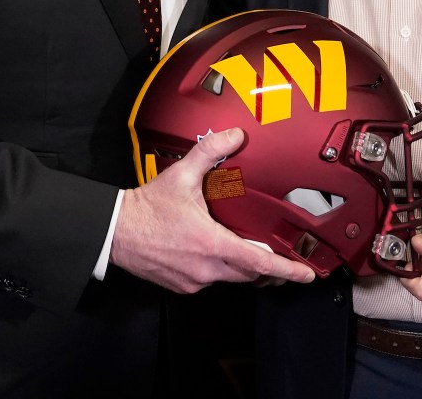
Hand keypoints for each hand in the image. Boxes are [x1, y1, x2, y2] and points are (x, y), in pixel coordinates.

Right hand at [110, 128, 316, 293]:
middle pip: (250, 274)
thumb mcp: (181, 175)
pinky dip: (220, 269)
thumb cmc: (146, 208)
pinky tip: (216, 253)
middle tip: (283, 260)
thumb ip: (210, 152)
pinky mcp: (183, 286)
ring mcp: (194, 281)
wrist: (115, 231)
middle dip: (268, 268)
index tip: (306, 274)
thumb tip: (233, 135)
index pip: (259, 262)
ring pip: (232, 279)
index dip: (287, 270)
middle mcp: (205, 268)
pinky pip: (212, 281)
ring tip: (250, 252)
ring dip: (242, 267)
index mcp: (211, 243)